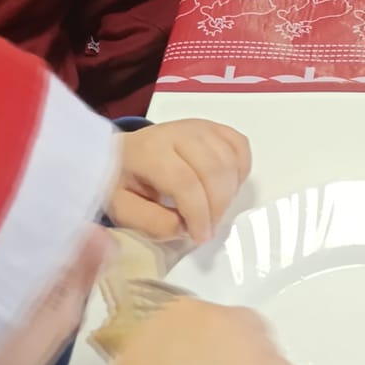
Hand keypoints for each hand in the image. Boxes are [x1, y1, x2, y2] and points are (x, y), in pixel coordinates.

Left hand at [107, 119, 251, 246]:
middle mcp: (178, 133)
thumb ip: (152, 223)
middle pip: (213, 169)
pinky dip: (241, 170)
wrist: (123, 152)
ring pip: (229, 159)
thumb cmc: (124, 181)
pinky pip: (239, 146)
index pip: (185, 182)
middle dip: (217, 207)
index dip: (198, 214)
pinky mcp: (213, 127)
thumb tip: (186, 227)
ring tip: (214, 211)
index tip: (200, 237)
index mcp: (149, 151)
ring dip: (229, 193)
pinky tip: (227, 188)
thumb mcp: (123, 209)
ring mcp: (199, 127)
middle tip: (208, 228)